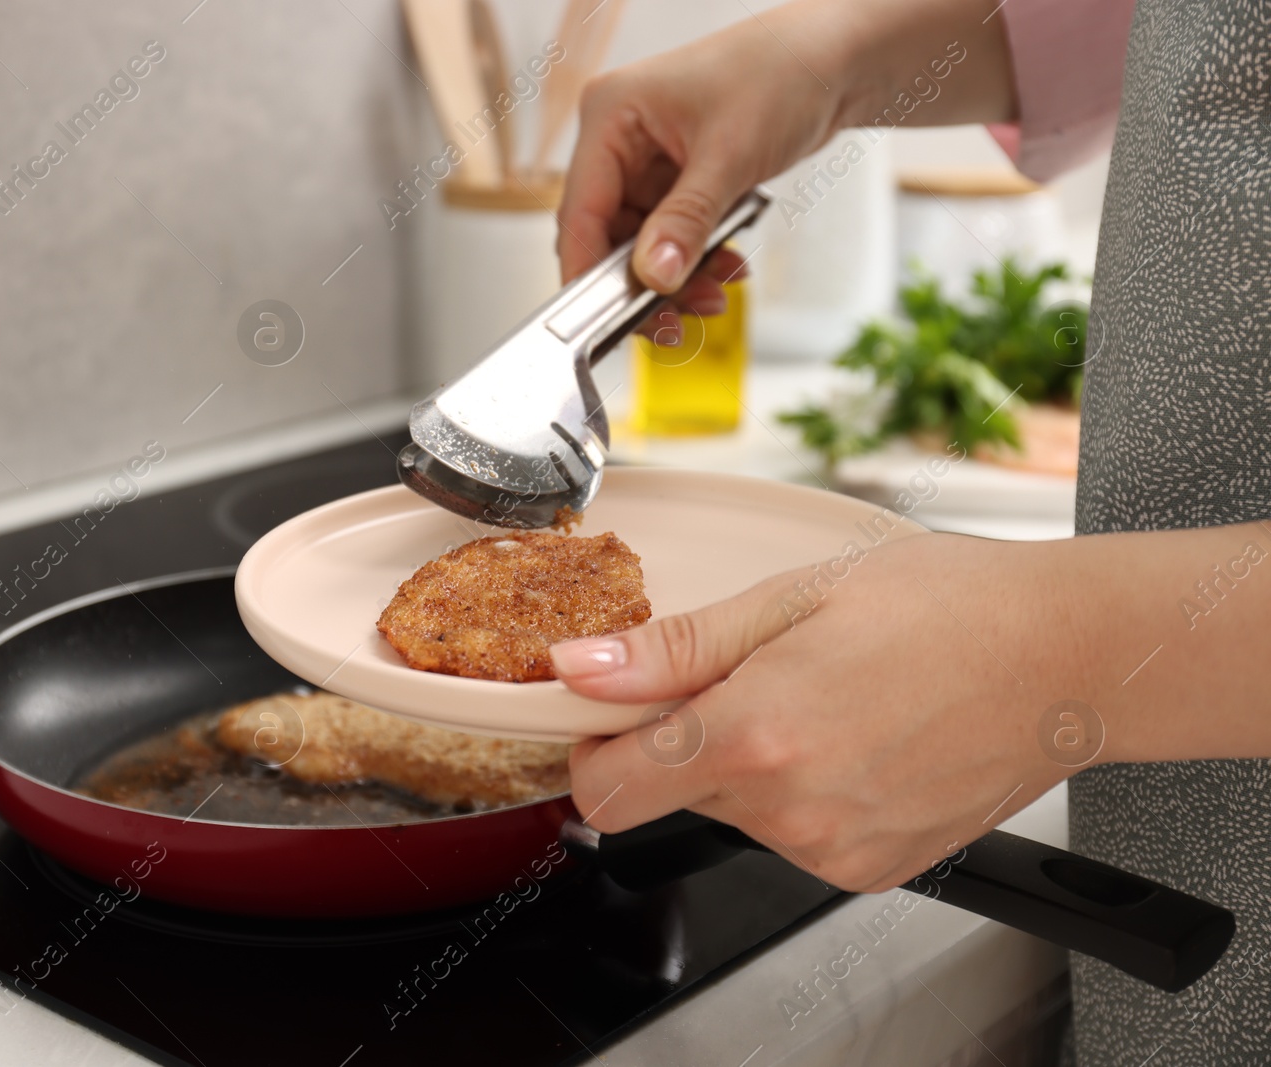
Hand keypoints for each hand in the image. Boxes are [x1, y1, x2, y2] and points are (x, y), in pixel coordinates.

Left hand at [550, 532, 1086, 891]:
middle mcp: (789, 811)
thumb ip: (672, 650)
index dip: (595, 748)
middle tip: (760, 673)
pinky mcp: (871, 870)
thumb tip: (578, 670)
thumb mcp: (792, 598)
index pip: (606, 791)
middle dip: (687, 737)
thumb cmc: (947, 607)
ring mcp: (833, 850)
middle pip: (671, 794)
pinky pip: (793, 835)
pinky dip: (802, 792)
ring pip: (735, 812)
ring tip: (827, 697)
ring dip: (751, 763)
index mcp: (755, 736)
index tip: (616, 711)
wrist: (1067, 657)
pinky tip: (856, 737)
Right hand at [555, 16, 839, 336]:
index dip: (589, 271)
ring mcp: (648, 159)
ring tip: (714, 296)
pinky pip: (672, 234)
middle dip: (644, 281)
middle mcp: (620, 138)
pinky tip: (727, 268)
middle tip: (674, 321)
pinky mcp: (677, 177)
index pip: (580, 209)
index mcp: (611, 115)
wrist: (837, 59)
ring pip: (640, 243)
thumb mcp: (730, 154)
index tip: (605, 320)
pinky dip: (696, 258)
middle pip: (606, 235)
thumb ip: (686, 221)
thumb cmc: (783, 72)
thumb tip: (653, 275)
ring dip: (676, 277)